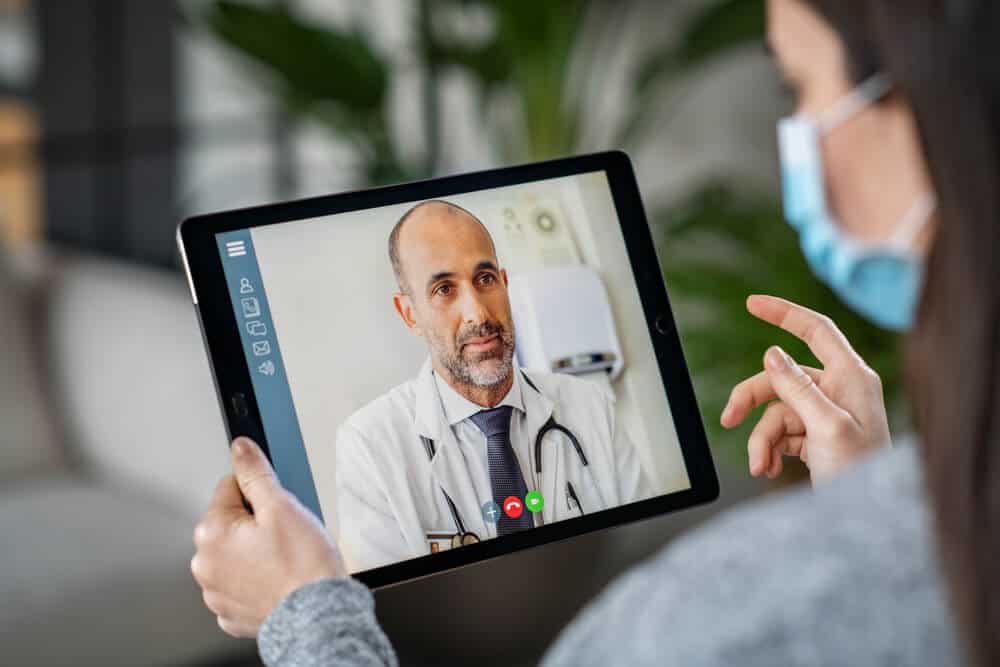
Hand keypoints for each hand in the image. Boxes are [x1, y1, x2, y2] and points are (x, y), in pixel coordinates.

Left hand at [191, 437, 345, 637]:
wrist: (319, 617)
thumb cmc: (304, 567)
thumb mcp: (282, 505)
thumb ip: (255, 472)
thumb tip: (240, 448)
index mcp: (211, 533)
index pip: (229, 488)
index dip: (259, 492)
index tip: (276, 507)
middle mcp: (205, 565)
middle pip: (231, 522)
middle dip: (255, 522)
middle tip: (285, 534)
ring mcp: (217, 593)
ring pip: (236, 553)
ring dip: (255, 551)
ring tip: (284, 558)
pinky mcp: (232, 612)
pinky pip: (242, 583)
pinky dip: (257, 579)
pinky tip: (278, 579)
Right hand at [721, 295, 891, 481]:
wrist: (867, 520)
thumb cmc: (861, 475)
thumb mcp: (827, 428)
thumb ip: (797, 388)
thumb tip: (772, 354)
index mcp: (851, 378)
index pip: (816, 331)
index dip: (784, 313)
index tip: (752, 303)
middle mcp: (839, 391)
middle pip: (781, 377)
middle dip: (752, 400)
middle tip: (728, 419)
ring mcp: (827, 415)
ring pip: (776, 410)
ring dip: (762, 439)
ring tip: (761, 465)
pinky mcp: (816, 438)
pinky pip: (781, 433)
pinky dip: (770, 450)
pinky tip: (769, 469)